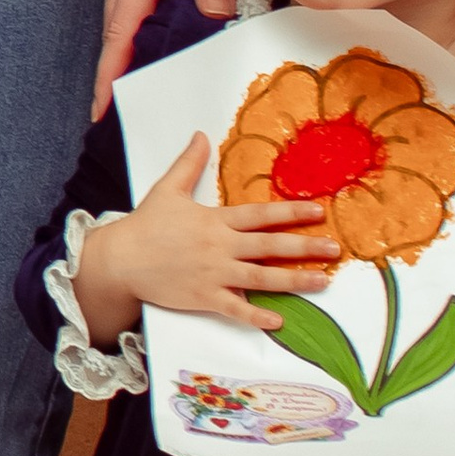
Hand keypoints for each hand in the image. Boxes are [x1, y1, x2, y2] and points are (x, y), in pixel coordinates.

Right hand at [76, 133, 333, 341]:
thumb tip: (201, 134)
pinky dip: (257, 317)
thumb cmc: (145, 225)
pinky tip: (280, 321)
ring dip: (294, 280)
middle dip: (304, 247)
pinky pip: (236, 310)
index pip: (260, 215)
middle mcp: (220, 248)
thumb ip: (189, 163)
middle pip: (269, 246)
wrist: (120, 260)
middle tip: (334, 248)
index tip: (318, 212)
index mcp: (214, 221)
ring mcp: (214, 275)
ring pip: (261, 279)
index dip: (290, 212)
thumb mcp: (167, 189)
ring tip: (323, 281)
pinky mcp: (204, 298)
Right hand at [94, 0, 242, 115]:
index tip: (101, 109)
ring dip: (120, 46)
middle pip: (113, 30)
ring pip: (117, 13)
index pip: (121, 34)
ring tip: (129, 80)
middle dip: (111, 70)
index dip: (110, 74)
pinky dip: (128, 22)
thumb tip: (215, 19)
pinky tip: (144, 33)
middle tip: (116, 108)